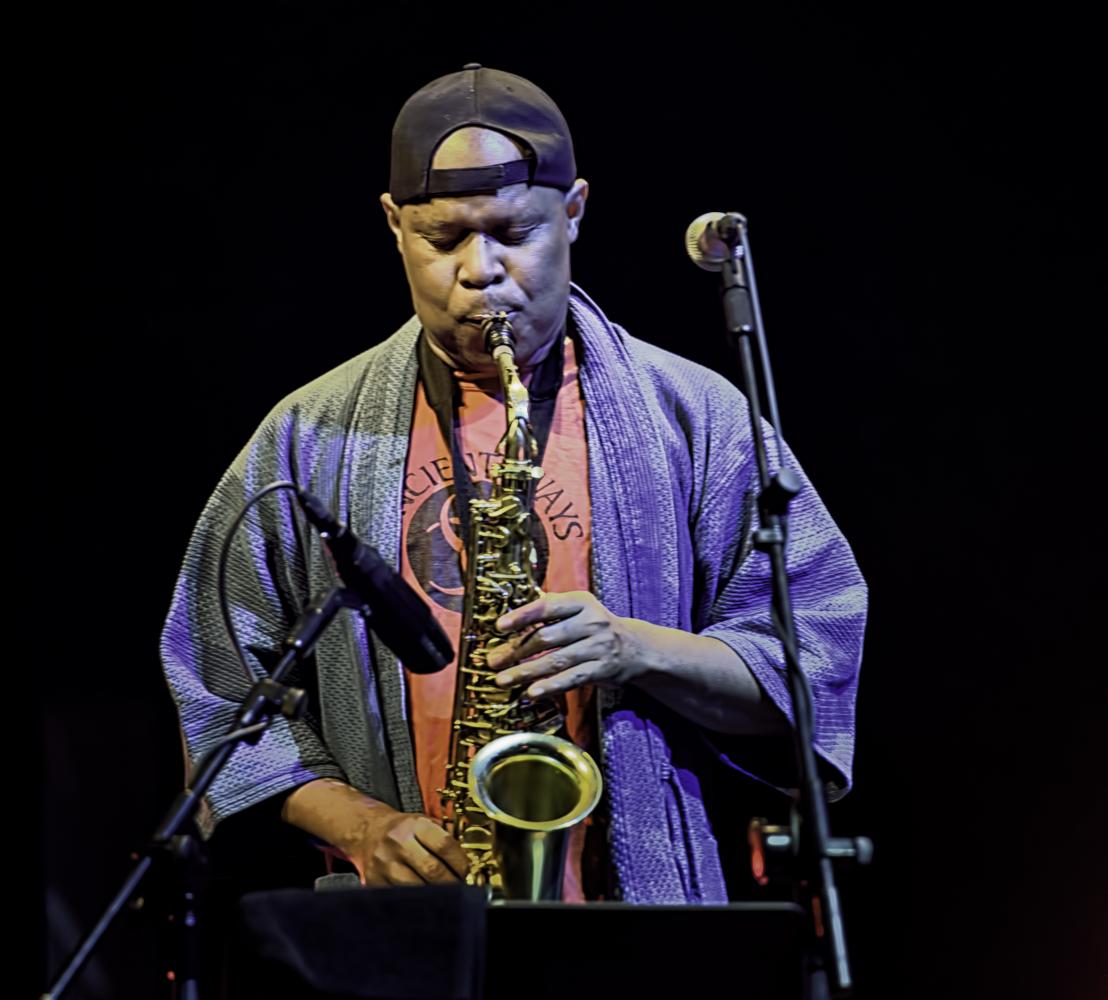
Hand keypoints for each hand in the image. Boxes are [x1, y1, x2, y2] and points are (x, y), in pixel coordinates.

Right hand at [281, 779, 468, 886]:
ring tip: (448, 897)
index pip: (444, 844)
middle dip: (452, 883)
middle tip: (462, 889)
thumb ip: (446, 836)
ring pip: (417, 887)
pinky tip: (428, 902)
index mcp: (415, 825)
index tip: (468, 872)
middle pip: (432, 869)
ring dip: (437, 896)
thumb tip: (471, 859)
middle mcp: (398, 843)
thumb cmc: (402, 830)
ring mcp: (385, 864)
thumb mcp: (424, 822)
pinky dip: (418, 902)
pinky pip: (402, 897)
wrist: (368, 831)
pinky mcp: (375, 882)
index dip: (460, 862)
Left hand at [485, 590, 648, 697]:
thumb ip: (551, 608)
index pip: (547, 606)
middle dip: (516, 650)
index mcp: (582, 602)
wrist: (636, 647)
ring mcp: (598, 647)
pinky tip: (531, 693)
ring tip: (503, 679)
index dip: (522, 616)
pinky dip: (550, 686)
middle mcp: (592, 622)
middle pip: (546, 637)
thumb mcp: (579, 608)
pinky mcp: (602, 670)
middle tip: (493, 661)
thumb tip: (510, 619)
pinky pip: (571, 679)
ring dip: (525, 672)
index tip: (499, 626)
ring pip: (555, 660)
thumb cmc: (595, 626)